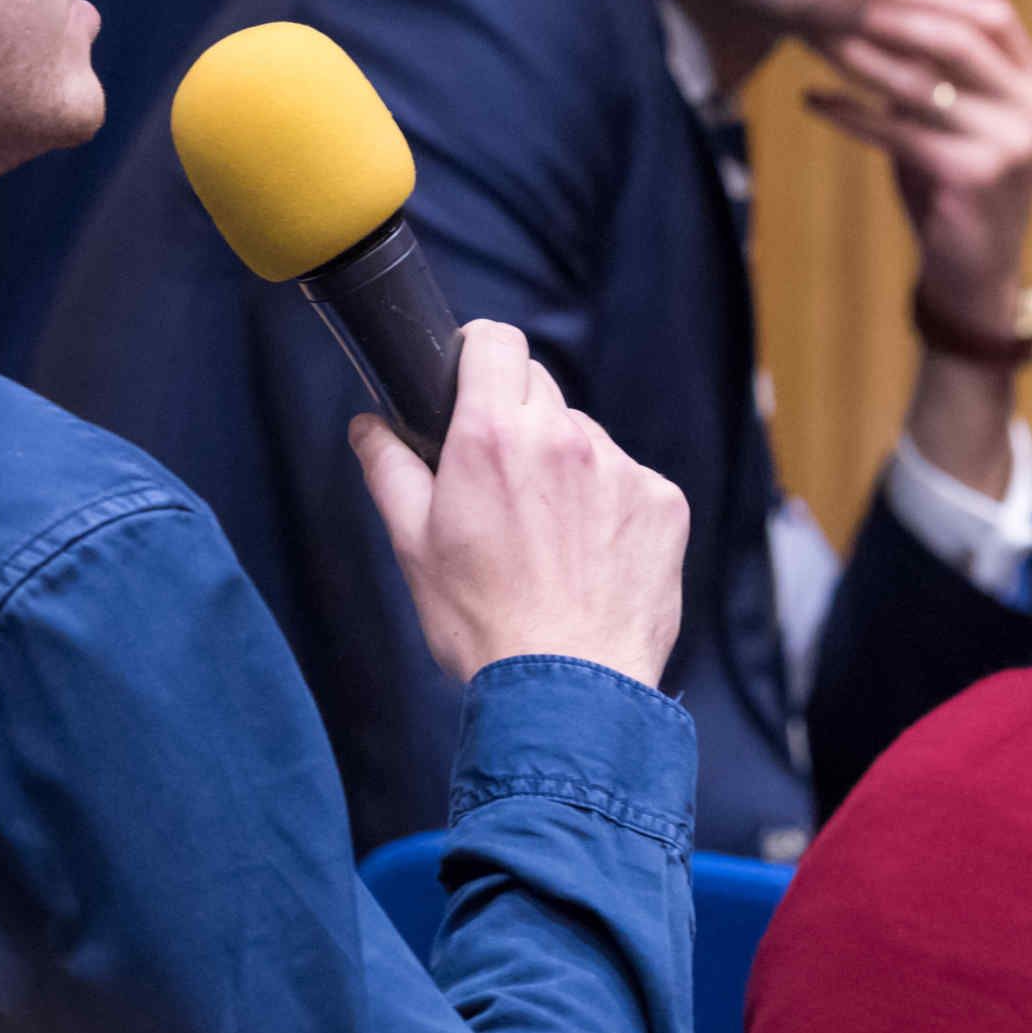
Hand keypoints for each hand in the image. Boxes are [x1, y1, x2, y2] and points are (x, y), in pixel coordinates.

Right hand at [351, 322, 687, 689]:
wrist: (569, 692)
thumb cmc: (484, 623)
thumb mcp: (413, 545)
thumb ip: (389, 469)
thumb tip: (368, 426)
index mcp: (493, 436)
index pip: (496, 341)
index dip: (478, 351)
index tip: (470, 376)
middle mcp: (564, 438)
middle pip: (538, 387)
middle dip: (514, 418)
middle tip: (497, 483)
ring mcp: (621, 469)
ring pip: (584, 437)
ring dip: (563, 465)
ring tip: (547, 538)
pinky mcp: (663, 502)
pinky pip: (629, 480)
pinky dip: (609, 504)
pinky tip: (589, 557)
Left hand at [802, 0, 1031, 330]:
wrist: (974, 272)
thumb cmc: (954, 183)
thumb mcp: (956, 117)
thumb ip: (937, 70)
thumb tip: (870, 3)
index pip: (991, 16)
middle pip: (956, 39)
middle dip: (889, 16)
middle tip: (833, 3)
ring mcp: (1010, 145)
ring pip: (920, 84)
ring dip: (859, 58)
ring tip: (812, 40)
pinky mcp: (973, 178)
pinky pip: (898, 132)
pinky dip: (851, 113)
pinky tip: (814, 99)